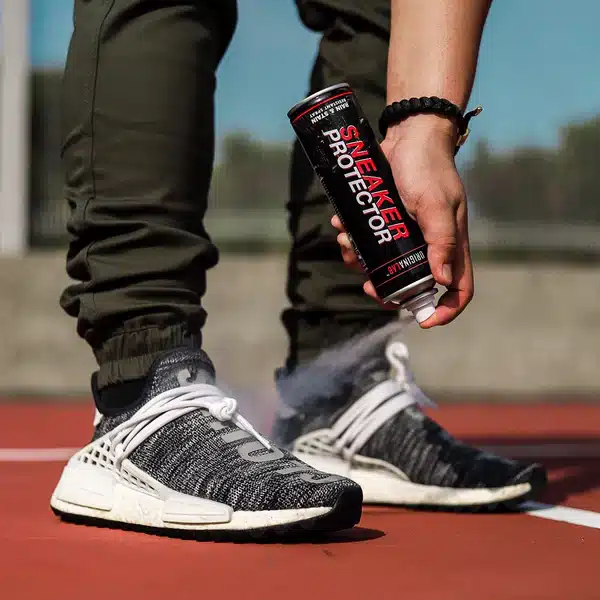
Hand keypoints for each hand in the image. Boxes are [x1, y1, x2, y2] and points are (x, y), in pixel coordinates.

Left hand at [333, 115, 473, 327]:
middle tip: (370, 286)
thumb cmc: (428, 168)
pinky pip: (367, 242)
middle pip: (414, 284)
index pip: (458, 288)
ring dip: (361, 261)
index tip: (423, 321)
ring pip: (384, 265)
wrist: (407, 136)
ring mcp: (406, 234)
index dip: (445, 310)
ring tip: (348, 245)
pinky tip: (341, 227)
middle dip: (389, 290)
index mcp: (450, 245)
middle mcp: (430, 245)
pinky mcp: (385, 222)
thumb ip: (441, 241)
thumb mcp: (435, 205)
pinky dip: (351, 240)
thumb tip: (443, 280)